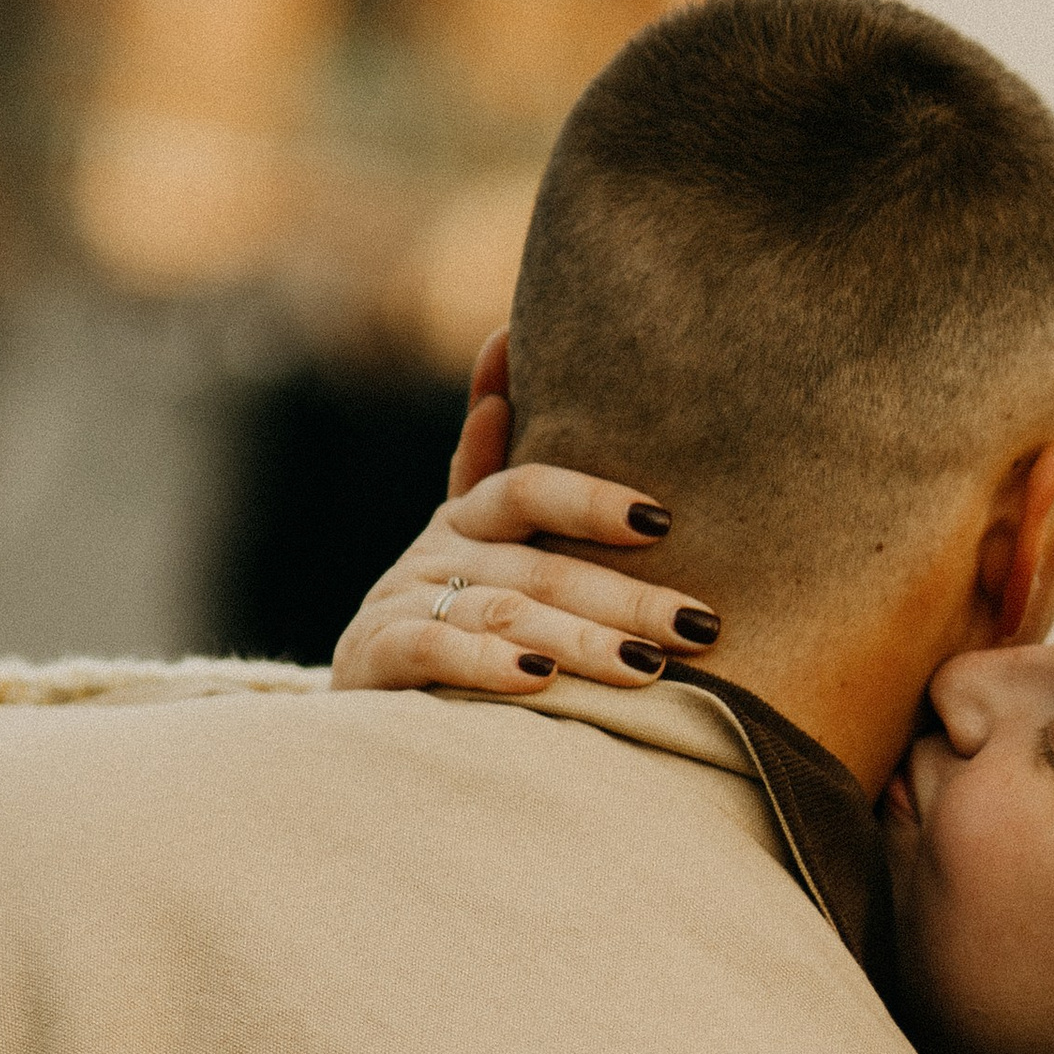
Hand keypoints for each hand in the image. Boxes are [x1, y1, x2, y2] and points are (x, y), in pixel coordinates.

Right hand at [329, 332, 717, 698]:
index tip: (662, 520)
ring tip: (645, 666)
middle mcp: (434, 552)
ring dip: (577, 640)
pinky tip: (539, 679)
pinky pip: (431, 651)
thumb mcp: (473, 546)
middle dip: (624, 598)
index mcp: (467, 520)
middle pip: (537, 567)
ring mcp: (400, 602)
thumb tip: (504, 336)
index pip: (529, 491)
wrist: (357, 717)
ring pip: (500, 613)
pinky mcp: (372, 658)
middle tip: (697, 625)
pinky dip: (485, 663)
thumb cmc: (443, 627)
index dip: (591, 501)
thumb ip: (489, 461)